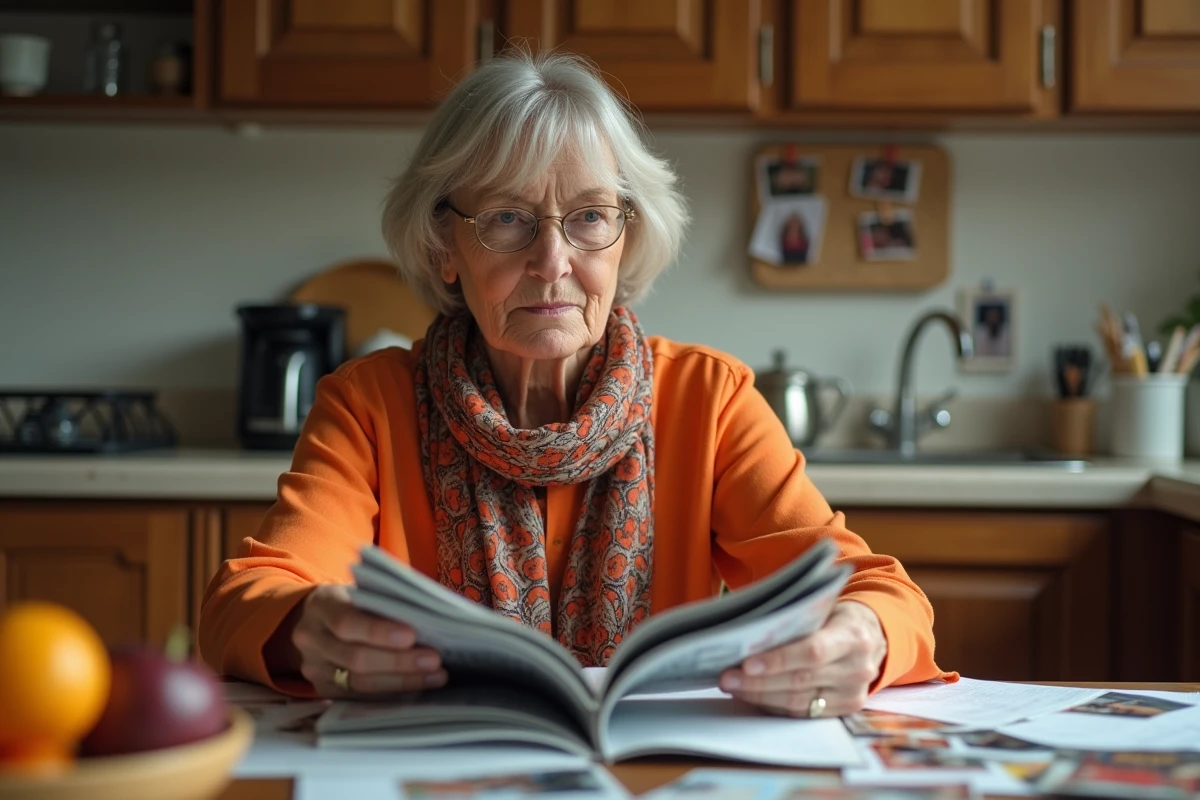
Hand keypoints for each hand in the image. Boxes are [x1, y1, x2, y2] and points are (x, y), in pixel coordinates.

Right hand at [288, 584, 446, 696]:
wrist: (315, 621)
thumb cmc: (352, 602)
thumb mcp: (362, 592)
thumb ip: (386, 604)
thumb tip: (428, 620)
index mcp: (322, 606)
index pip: (346, 622)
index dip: (378, 632)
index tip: (411, 636)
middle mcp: (311, 638)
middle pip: (355, 658)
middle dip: (399, 662)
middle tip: (433, 661)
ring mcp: (314, 668)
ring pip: (359, 683)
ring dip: (401, 682)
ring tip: (434, 677)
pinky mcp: (322, 690)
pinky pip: (359, 698)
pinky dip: (391, 695)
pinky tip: (417, 689)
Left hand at [718, 600, 886, 717]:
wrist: (873, 636)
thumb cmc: (837, 617)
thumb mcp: (825, 607)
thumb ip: (796, 618)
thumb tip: (749, 631)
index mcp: (853, 635)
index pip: (812, 651)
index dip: (778, 660)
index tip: (747, 663)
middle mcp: (858, 668)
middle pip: (801, 680)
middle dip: (759, 681)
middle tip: (727, 677)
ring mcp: (853, 693)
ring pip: (799, 701)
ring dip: (761, 695)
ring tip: (733, 686)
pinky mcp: (846, 709)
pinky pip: (803, 712)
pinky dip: (774, 705)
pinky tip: (753, 696)